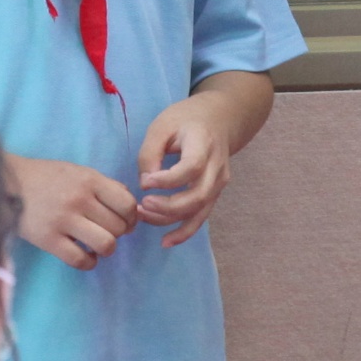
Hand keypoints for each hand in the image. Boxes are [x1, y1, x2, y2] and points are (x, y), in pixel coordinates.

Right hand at [4, 151, 137, 269]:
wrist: (7, 183)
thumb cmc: (46, 177)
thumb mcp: (77, 171)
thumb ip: (104, 185)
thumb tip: (130, 202)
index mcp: (89, 180)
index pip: (128, 204)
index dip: (132, 216)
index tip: (124, 220)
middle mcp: (80, 199)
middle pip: (119, 227)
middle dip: (119, 232)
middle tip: (107, 231)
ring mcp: (64, 221)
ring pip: (106, 245)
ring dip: (106, 248)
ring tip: (96, 244)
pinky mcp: (48, 240)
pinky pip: (81, 260)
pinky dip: (88, 262)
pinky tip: (84, 255)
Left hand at [134, 92, 241, 245]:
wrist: (219, 119)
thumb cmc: (186, 119)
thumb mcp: (162, 125)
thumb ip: (151, 153)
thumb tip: (144, 185)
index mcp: (204, 144)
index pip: (191, 167)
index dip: (167, 180)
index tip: (145, 181)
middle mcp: (216, 167)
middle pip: (198, 196)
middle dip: (168, 206)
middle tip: (141, 205)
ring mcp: (219, 183)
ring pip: (199, 211)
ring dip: (170, 220)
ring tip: (143, 216)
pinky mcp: (214, 194)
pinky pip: (201, 217)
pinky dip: (184, 232)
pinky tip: (166, 242)